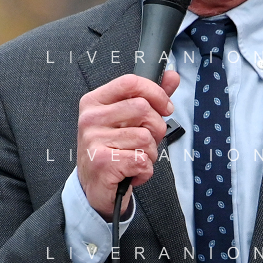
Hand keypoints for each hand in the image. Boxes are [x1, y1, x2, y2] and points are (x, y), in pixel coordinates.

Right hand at [77, 69, 179, 216]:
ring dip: (150, 153)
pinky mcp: (102, 162)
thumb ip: (150, 97)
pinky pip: (142, 160)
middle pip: (143, 109)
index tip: (166, 108)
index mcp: (95, 101)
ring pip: (145, 137)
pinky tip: (132, 172)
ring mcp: (93, 140)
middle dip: (156, 129)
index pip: (131, 82)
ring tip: (136, 158)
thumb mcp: (128, 121)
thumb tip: (172, 76)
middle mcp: (90, 118)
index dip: (156, 93)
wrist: (94, 187)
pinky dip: (145, 170)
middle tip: (147, 142)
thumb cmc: (113, 150)